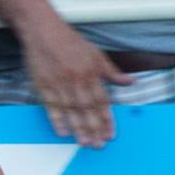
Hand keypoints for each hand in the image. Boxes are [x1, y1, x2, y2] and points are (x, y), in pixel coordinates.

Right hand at [18, 18, 132, 147]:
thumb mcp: (96, 53)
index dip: (107, 119)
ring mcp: (58, 83)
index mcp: (91, 72)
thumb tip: (131, 82)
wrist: (42, 30)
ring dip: (78, 128)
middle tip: (98, 145)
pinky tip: (62, 131)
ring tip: (84, 143)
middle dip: (94, 128)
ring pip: (70, 110)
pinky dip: (56, 119)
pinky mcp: (42, 84)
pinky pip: (50, 105)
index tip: (111, 134)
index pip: (102, 101)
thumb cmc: (69, 41)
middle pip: (87, 109)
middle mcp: (76, 79)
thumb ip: (112, 72)